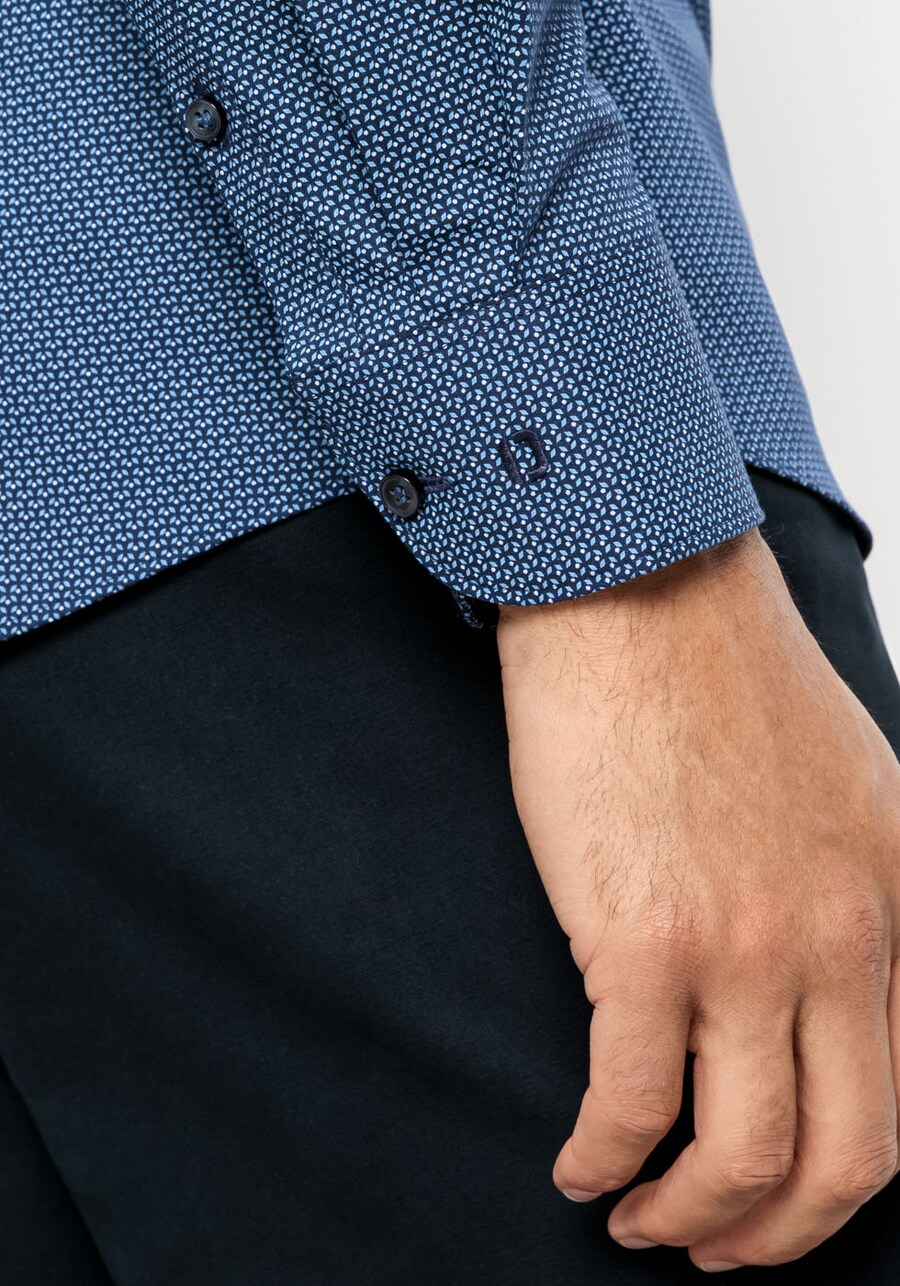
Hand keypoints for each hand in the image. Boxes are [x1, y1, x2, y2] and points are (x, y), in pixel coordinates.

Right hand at [497, 528, 899, 1270]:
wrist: (635, 587)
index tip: (785, 1197)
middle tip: (719, 1247)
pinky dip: (605, 1158)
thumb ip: (860, 883)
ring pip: (741, 1154)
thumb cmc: (715, 671)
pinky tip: (579, 1163)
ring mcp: (744, 944)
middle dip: (777, 1234)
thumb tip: (818, 977)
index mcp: (896, 896)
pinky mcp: (643, 938)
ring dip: (687, 1216)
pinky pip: (632, 1102)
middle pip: (843, 1158)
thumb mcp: (850, 778)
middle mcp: (839, 937)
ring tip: (636, 1218)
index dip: (842, 1178)